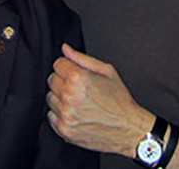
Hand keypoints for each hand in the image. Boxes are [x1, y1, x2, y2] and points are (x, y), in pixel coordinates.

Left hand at [46, 43, 154, 157]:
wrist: (128, 128)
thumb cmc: (120, 101)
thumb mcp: (106, 71)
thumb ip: (82, 58)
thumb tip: (65, 49)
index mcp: (78, 79)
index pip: (58, 64)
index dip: (68, 67)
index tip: (75, 73)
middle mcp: (69, 96)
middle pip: (52, 80)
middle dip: (63, 81)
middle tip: (80, 88)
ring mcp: (65, 114)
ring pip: (50, 98)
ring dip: (61, 98)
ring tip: (79, 102)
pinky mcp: (64, 129)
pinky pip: (51, 116)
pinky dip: (60, 114)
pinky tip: (76, 113)